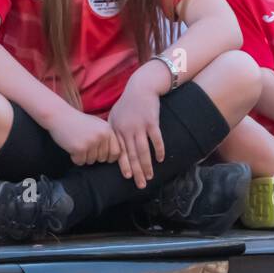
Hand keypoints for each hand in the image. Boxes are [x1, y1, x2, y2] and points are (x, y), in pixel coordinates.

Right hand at [49, 108, 117, 170]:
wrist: (59, 115)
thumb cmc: (78, 121)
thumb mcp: (97, 124)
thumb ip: (106, 137)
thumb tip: (115, 156)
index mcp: (107, 130)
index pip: (116, 152)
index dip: (109, 157)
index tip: (103, 157)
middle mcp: (101, 136)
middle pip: (102, 158)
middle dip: (93, 156)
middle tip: (84, 145)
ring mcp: (91, 142)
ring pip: (91, 161)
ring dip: (83, 157)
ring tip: (77, 143)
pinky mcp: (79, 148)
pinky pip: (80, 162)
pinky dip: (74, 158)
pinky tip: (71, 146)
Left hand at [108, 71, 166, 187]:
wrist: (141, 87)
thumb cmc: (128, 103)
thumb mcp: (115, 115)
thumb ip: (114, 131)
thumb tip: (112, 147)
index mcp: (117, 130)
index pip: (120, 152)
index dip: (124, 166)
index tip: (129, 177)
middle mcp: (126, 130)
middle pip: (131, 155)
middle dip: (136, 171)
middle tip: (141, 185)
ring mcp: (139, 126)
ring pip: (143, 150)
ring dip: (147, 165)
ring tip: (150, 176)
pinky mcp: (151, 122)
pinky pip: (156, 140)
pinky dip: (159, 150)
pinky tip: (161, 160)